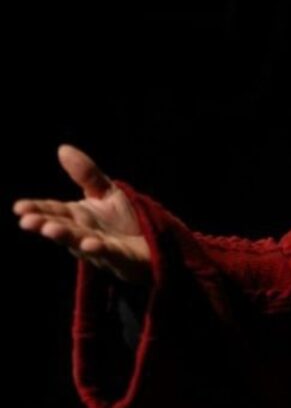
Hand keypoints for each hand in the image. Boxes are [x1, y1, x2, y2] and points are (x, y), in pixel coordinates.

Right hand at [13, 145, 151, 285]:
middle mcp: (85, 234)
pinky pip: (110, 254)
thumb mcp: (106, 192)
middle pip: (63, 228)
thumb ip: (86, 174)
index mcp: (78, 217)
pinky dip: (99, 249)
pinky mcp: (122, 259)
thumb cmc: (125, 220)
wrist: (153, 243)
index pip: (54, 211)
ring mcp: (101, 249)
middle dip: (46, 225)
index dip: (37, 210)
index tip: (19, 207)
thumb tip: (62, 148)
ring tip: (50, 230)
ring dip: (67, 237)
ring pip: (81, 243)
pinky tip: (91, 244)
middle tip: (27, 222)